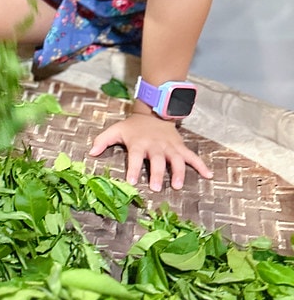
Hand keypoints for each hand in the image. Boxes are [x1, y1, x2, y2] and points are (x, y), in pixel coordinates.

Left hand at [88, 112, 212, 191]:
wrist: (154, 111)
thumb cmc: (133, 127)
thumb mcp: (116, 130)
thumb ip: (102, 141)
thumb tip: (91, 153)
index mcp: (139, 143)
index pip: (135, 157)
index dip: (133, 168)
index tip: (132, 181)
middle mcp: (155, 145)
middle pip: (157, 160)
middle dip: (157, 173)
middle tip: (156, 188)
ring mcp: (170, 146)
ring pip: (176, 159)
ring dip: (178, 172)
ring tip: (178, 185)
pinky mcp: (180, 147)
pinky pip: (192, 156)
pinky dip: (201, 165)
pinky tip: (209, 175)